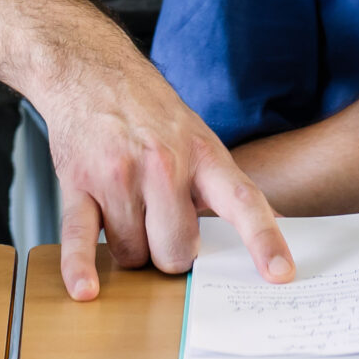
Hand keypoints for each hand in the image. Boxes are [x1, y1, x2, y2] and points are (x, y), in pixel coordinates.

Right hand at [44, 55, 294, 301]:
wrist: (89, 70)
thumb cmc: (148, 112)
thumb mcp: (197, 137)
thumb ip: (226, 186)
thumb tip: (280, 225)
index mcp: (202, 154)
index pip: (242, 201)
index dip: (264, 240)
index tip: (280, 274)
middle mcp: (164, 164)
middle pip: (176, 251)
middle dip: (169, 255)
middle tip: (161, 228)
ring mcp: (119, 174)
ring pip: (132, 253)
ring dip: (130, 248)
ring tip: (126, 210)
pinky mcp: (78, 182)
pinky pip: (81, 237)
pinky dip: (81, 267)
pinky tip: (85, 289)